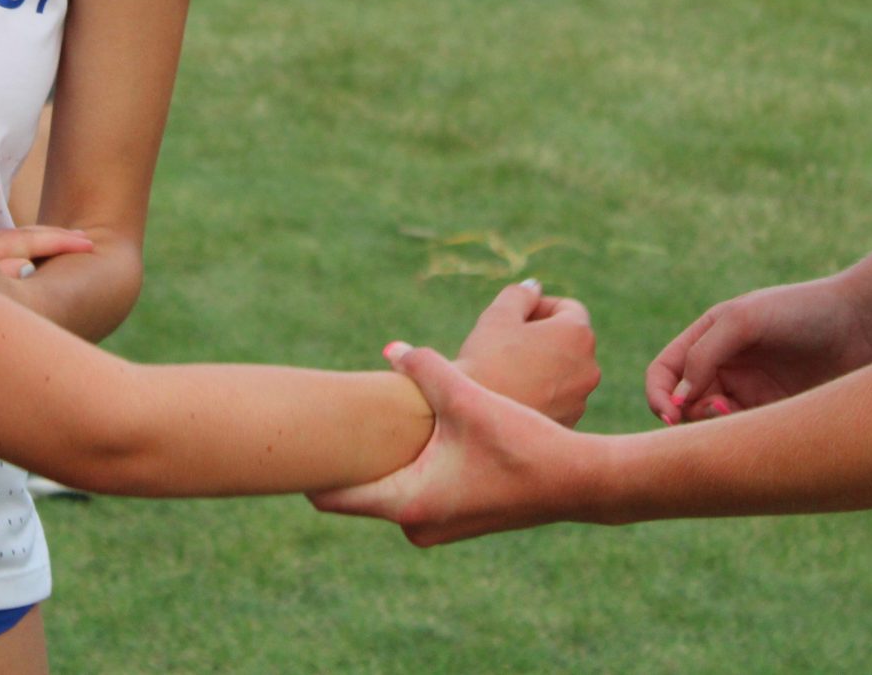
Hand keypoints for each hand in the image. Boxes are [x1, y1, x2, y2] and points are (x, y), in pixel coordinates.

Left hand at [309, 342, 588, 544]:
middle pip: (356, 491)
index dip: (310, 467)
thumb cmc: (524, 442)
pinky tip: (406, 432)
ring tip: (360, 420)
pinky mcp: (454, 515)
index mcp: (409, 503)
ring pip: (387, 488)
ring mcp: (435, 524)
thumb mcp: (468, 398)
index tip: (290, 438)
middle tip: (321, 418)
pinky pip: (411, 489)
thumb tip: (390, 348)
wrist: (580, 482)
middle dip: (344, 457)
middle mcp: (416, 524)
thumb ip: (424, 369)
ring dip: (379, 457)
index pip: (334, 495)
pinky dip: (405, 463)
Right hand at [452, 278, 598, 426]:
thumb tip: (535, 287)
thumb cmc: (485, 363)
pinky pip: (558, 398)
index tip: (512, 319)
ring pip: (563, 370)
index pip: (566, 307)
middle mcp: (590, 367)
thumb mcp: (497, 316)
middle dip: (540, 336)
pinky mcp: (571, 424)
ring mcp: (582, 399)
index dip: (538, 307)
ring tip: (506, 373)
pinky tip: (512, 397)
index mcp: (578, 334)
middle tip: (504, 344)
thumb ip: (519, 294)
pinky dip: (541, 392)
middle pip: (567, 339)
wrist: (477, 424)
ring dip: (541, 365)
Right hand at [645, 275, 871, 425]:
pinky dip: (744, 438)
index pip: (664, 373)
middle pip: (683, 405)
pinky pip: (748, 436)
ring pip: (714, 426)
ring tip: (736, 415)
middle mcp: (725, 369)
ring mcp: (751, 394)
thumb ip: (703, 355)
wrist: (864, 327)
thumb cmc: (801, 311)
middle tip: (717, 412)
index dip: (658, 395)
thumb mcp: (743, 320)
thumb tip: (677, 401)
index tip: (670, 415)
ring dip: (716, 428)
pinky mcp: (778, 415)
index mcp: (708, 339)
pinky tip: (763, 426)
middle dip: (687, 417)